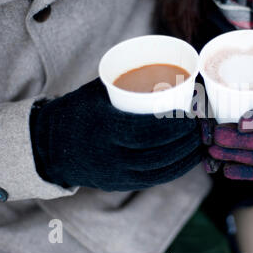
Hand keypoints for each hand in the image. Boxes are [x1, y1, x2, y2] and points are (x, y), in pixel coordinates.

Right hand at [30, 79, 201, 190]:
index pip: (147, 130)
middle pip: (158, 153)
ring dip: (186, 157)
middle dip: (187, 141)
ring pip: (160, 170)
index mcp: (104, 128)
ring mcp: (114, 174)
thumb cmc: (79, 110)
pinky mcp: (119, 184)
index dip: (174, 125)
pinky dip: (175, 170)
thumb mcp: (98, 91)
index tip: (192, 114)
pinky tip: (188, 160)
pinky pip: (153, 180)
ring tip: (201, 142)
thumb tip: (170, 68)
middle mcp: (109, 156)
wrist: (50, 145)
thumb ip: (130, 82)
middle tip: (203, 126)